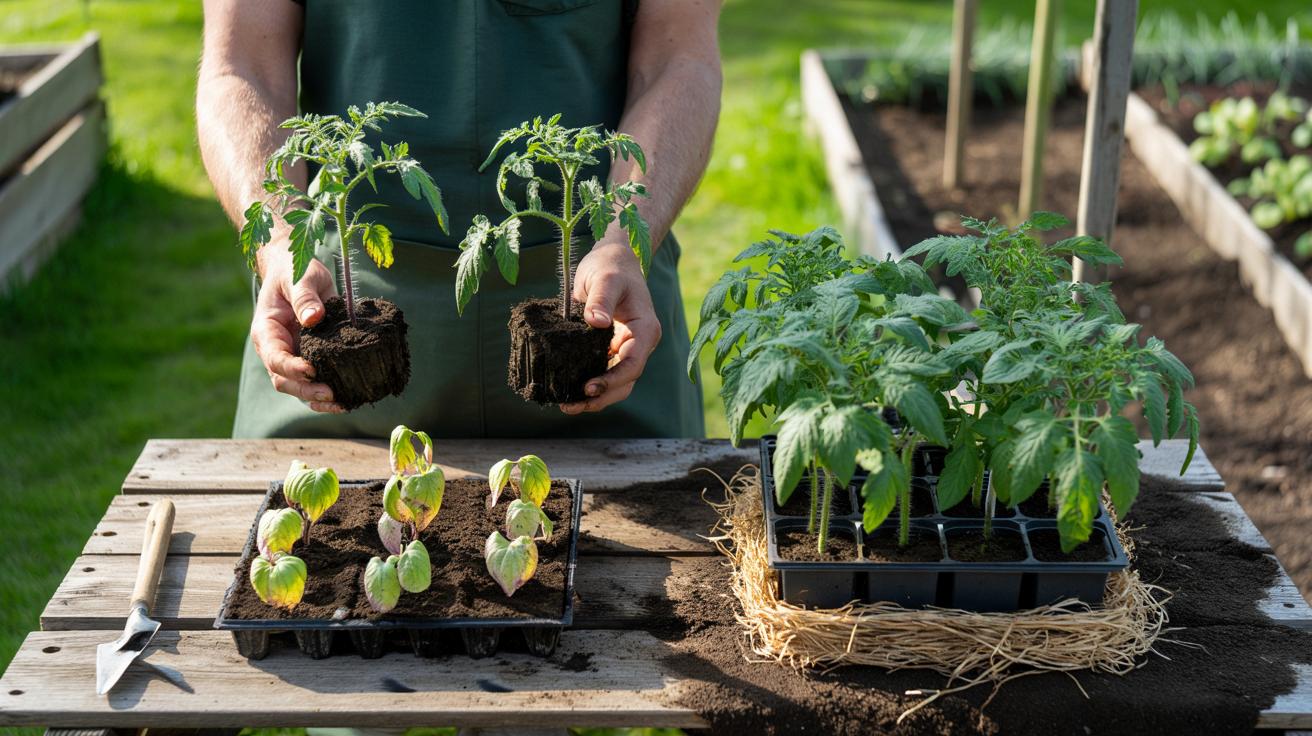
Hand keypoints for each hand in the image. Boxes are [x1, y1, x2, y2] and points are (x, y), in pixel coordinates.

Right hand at [251, 241, 343, 412]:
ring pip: (299, 387)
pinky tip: (347, 399)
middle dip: (306, 390)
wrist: (295, 270)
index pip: (275, 357)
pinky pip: (316, 381)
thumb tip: (314, 318)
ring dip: (317, 399)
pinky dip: (328, 393)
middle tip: (331, 394)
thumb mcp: (300, 277)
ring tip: (342, 404)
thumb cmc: (294, 271)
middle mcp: (277, 349)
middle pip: (285, 380)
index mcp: (267, 331)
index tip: (311, 371)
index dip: (292, 367)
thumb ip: (305, 296)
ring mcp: (293, 356)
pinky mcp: (311, 357)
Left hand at [561, 241, 662, 413]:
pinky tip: (567, 389)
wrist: (613, 260)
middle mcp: (639, 343)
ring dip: (595, 397)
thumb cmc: (611, 266)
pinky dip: (589, 382)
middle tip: (570, 404)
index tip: (589, 388)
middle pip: (626, 381)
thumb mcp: (605, 278)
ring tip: (566, 404)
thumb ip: (601, 299)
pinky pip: (603, 371)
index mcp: (645, 330)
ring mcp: (626, 348)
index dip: (612, 380)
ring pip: (616, 382)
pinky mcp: (611, 348)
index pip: (633, 364)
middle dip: (601, 397)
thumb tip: (596, 322)